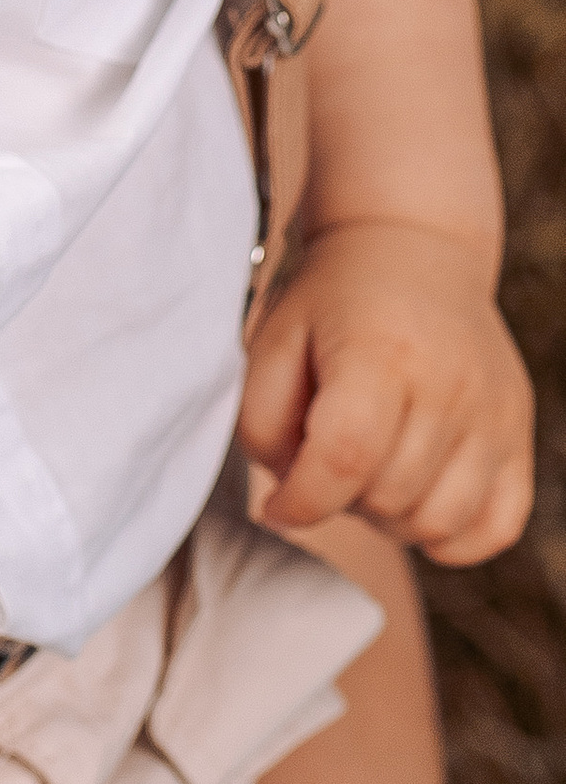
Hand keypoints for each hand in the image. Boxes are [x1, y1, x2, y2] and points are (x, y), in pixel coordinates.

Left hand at [242, 218, 532, 559]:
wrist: (412, 248)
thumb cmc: (334, 299)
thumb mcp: (273, 339)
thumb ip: (263, 423)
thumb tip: (289, 496)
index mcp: (380, 353)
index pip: (344, 458)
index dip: (301, 501)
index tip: (277, 506)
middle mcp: (449, 385)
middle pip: (387, 498)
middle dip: (341, 498)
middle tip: (327, 457)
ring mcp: (494, 414)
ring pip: (437, 524)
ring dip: (391, 518)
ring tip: (371, 470)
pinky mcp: (520, 435)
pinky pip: (494, 529)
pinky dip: (452, 536)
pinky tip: (418, 495)